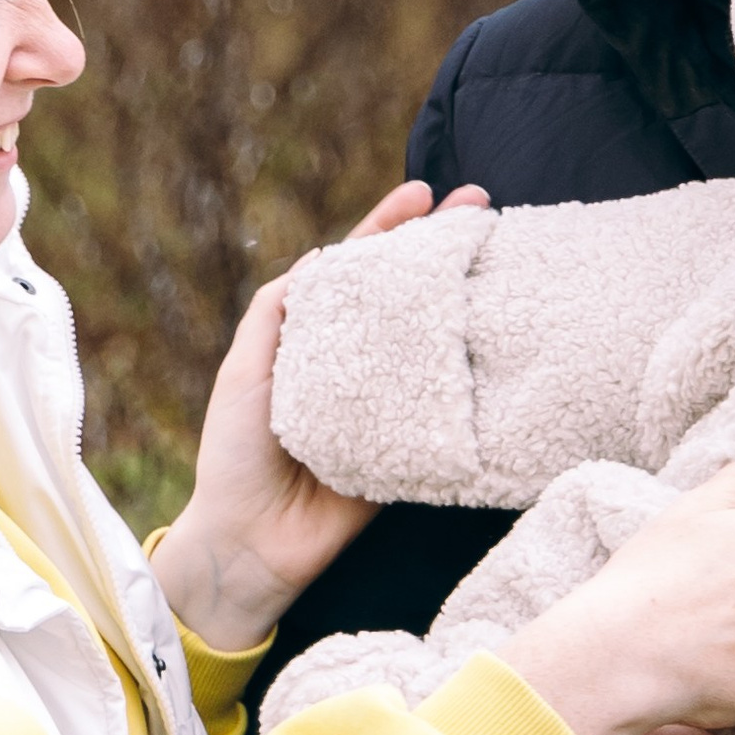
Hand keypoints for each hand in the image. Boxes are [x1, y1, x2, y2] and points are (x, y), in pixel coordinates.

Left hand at [151, 179, 490, 647]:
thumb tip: (323, 256)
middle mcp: (355, 362)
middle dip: (440, 248)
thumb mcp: (244, 369)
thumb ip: (277, 313)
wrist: (249, 542)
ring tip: (500, 254)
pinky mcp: (409, 446)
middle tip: (481, 206)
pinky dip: (469, 373)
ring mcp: (386, 402)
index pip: (355, 270)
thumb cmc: (234, 454)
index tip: (424, 191)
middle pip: (405, 293)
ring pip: (432, 339)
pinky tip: (497, 338)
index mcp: (314, 339)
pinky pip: (443, 405)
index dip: (388, 229)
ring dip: (465, 298)